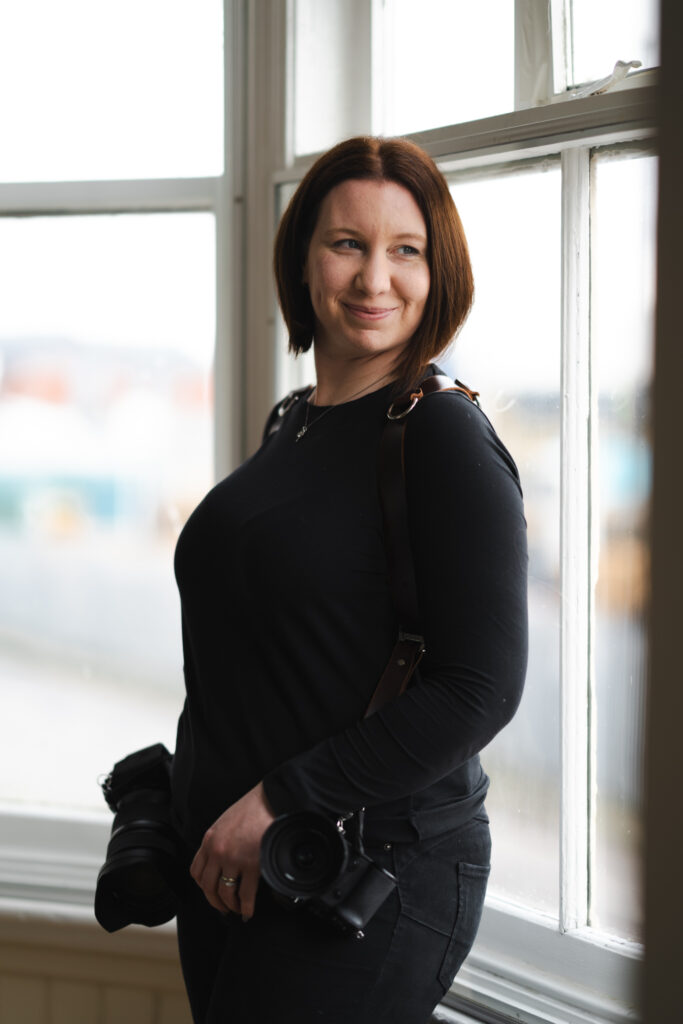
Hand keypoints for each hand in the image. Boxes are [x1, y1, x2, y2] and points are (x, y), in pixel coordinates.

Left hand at [190, 781, 274, 919]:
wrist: (272, 799)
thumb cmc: (254, 806)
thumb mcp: (228, 821)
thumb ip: (222, 839)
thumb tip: (225, 859)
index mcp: (210, 839)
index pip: (196, 871)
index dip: (203, 886)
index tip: (210, 892)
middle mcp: (218, 851)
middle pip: (208, 886)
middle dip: (215, 902)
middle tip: (222, 908)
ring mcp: (234, 859)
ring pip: (225, 893)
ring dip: (230, 906)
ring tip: (237, 910)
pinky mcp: (252, 865)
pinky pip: (245, 894)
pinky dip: (246, 907)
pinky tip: (248, 911)